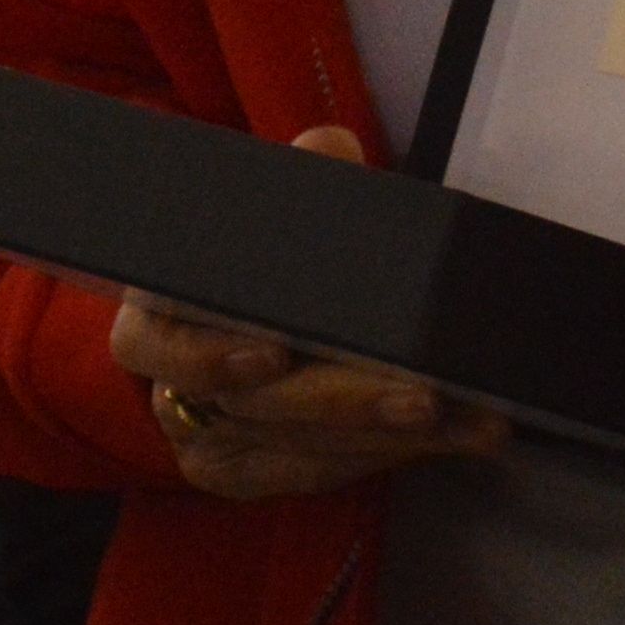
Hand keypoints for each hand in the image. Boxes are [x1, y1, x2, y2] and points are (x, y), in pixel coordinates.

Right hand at [111, 126, 508, 499]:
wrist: (252, 310)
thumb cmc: (259, 254)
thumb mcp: (273, 206)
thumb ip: (299, 176)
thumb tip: (331, 150)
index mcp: (154, 313)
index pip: (153, 347)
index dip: (210, 356)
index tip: (275, 352)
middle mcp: (171, 387)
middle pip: (256, 409)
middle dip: (348, 403)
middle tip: (426, 396)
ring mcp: (209, 440)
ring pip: (301, 451)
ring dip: (392, 438)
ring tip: (470, 418)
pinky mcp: (252, 474)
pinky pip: (324, 473)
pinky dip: (393, 455)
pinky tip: (453, 436)